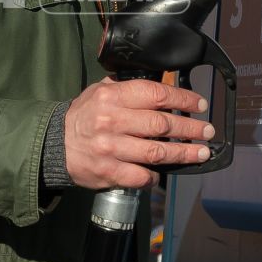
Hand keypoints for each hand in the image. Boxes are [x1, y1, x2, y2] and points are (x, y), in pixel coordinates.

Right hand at [60, 77, 212, 189]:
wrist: (54, 145)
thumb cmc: (82, 117)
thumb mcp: (99, 92)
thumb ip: (127, 89)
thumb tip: (162, 86)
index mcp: (111, 97)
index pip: (155, 94)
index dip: (183, 98)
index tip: (200, 104)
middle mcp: (112, 121)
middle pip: (161, 123)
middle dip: (190, 127)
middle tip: (207, 131)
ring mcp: (111, 148)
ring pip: (157, 151)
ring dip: (183, 153)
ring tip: (201, 152)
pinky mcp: (109, 172)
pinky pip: (141, 175)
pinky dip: (155, 175)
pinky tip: (162, 172)